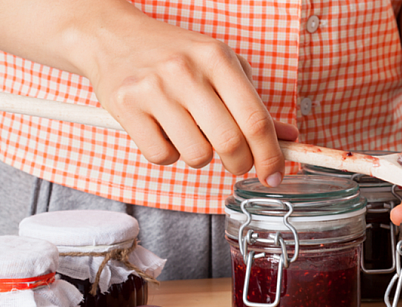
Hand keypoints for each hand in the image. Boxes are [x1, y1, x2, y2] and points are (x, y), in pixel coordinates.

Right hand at [82, 4, 296, 185]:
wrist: (113, 36)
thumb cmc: (177, 56)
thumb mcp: (221, 69)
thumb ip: (254, 105)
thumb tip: (289, 139)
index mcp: (218, 58)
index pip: (255, 120)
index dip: (271, 156)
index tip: (274, 175)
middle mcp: (186, 70)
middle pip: (230, 142)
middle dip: (240, 164)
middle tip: (237, 162)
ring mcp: (153, 88)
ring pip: (196, 155)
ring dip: (200, 156)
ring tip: (190, 133)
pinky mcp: (125, 105)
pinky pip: (161, 156)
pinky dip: (169, 155)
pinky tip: (165, 132)